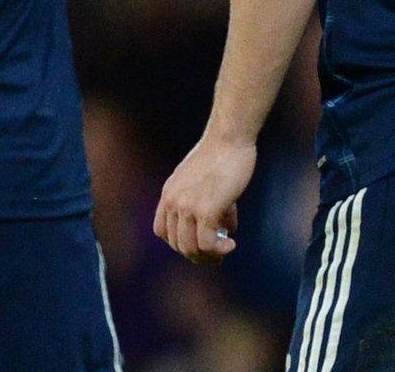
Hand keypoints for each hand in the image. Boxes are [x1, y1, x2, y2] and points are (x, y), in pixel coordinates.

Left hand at [153, 133, 255, 264]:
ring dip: (209, 256)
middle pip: (178, 245)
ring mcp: (188, 207)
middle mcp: (173, 202)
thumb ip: (207, 204)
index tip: (199, 243)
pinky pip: (207, 243)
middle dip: (198, 254)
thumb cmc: (223, 155)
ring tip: (225, 250)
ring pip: (191, 249)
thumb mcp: (203, 180)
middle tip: (217, 253)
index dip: (180, 243)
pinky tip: (231, 244)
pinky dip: (219, 249)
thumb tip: (225, 230)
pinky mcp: (206, 210)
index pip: (162, 232)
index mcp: (169, 194)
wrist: (229, 138)